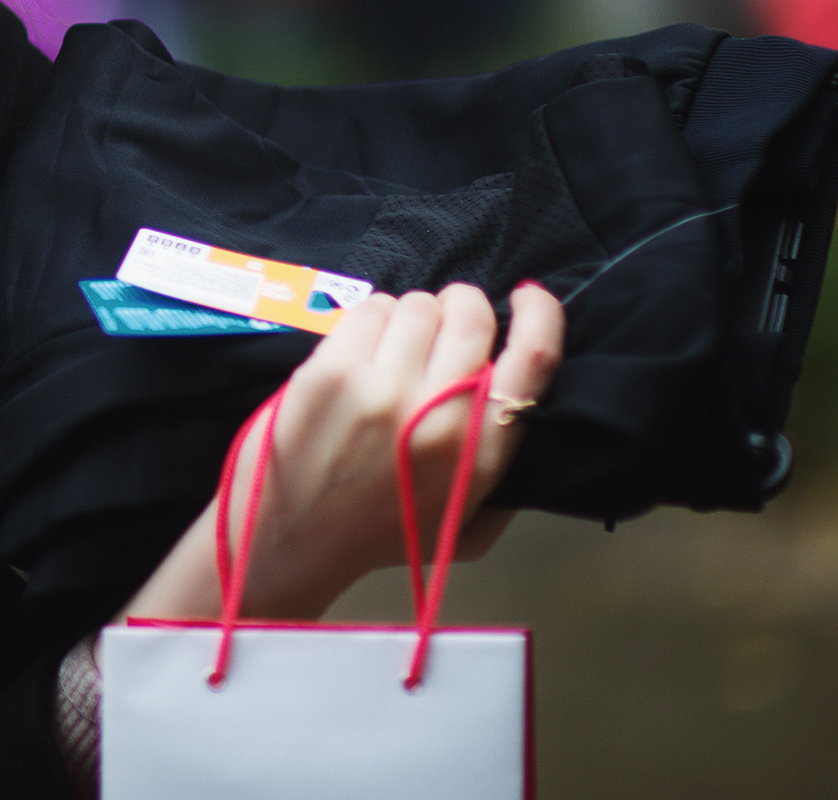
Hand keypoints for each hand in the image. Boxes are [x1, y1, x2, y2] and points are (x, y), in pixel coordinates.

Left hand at [122, 281, 563, 621]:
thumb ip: (507, 471)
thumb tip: (524, 400)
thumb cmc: (384, 534)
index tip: (531, 295)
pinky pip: (368, 310)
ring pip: (417, 305)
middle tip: (447, 322)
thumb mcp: (470, 525)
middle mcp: (437, 416)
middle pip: (470, 316)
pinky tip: (363, 351)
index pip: (534, 358)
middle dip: (464, 306)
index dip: (542, 314)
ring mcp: (379, 389)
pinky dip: (372, 319)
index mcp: (481, 453)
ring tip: (397, 348)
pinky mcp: (329, 372)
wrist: (295, 541)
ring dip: (414, 316)